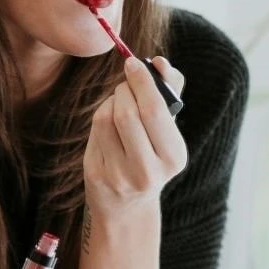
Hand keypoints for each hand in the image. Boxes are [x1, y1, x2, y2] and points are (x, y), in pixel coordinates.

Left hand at [84, 56, 187, 220]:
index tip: (133, 63)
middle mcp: (148, 170)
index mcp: (174, 157)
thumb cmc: (152, 155)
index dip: (142, 82)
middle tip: (126, 82)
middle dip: (124, 90)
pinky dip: (101, 117)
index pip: (155, 111)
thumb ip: (170, 92)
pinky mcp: (96, 175)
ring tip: (119, 103)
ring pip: (106, 118)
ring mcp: (119, 175)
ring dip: (111, 101)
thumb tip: (160, 63)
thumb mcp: (168, 131)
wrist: (128, 205)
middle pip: (127, 113)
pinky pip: (94, 132)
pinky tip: (109, 123)